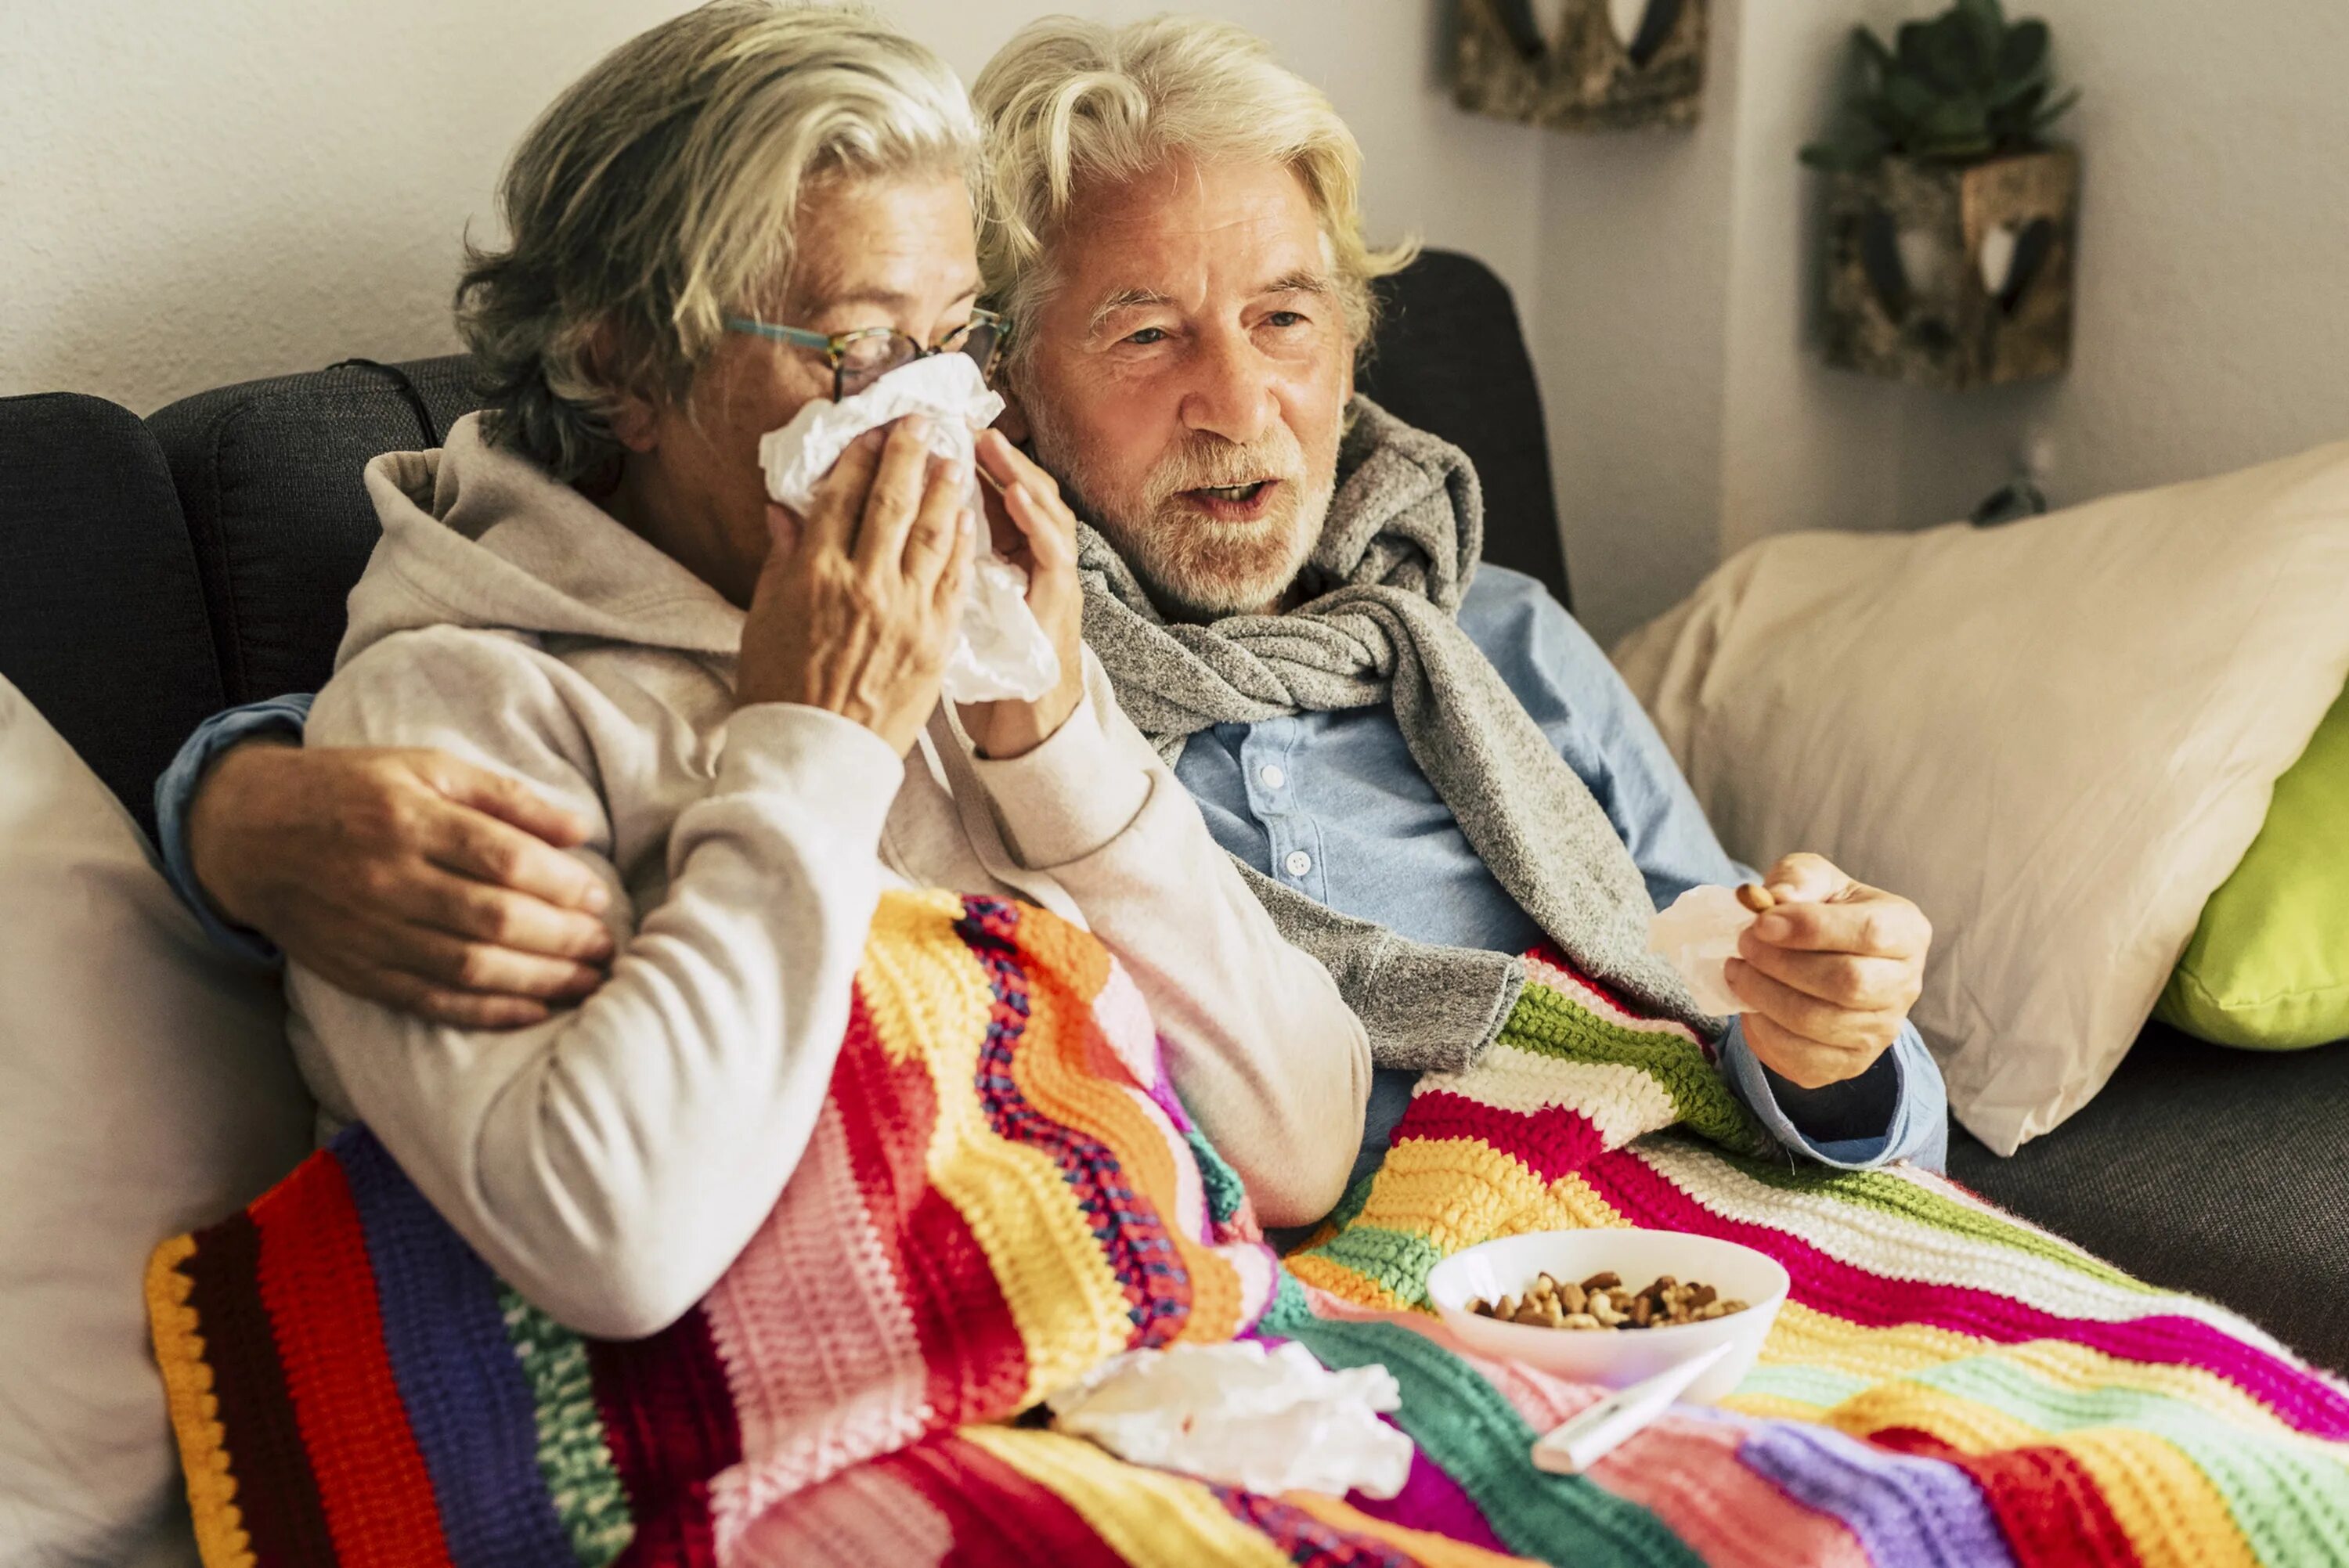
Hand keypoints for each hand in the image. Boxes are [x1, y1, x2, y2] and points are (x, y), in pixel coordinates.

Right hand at [187, 740, 617, 1027]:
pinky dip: (488, 1013)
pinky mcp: (358, 972)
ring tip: (588, 982)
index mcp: (409, 818)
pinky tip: (534, 1011)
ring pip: (468, 967)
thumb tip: (581, 829)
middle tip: (606, 946)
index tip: (599, 897)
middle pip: (492, 918)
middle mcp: (388, 879)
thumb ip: (506, 797)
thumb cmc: (351, 790)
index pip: (503, 859)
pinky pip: (431, 1002)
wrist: (247, 833)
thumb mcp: (425, 769)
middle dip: (562, 938)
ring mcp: (370, 931)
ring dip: (540, 981)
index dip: (561, 884)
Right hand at [737, 416, 971, 754]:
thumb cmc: (779, 687)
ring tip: (952, 457)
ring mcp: (906, 610)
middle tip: (922, 423)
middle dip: (908, 454)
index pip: (841, 499)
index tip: (872, 433)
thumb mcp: (763, 618)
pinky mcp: (936, 638)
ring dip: (944, 488)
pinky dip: (960, 541)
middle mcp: (864, 583)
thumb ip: (781, 559)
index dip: (859, 460)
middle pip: (891, 502)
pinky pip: (953, 577)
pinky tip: (966, 516)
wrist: (817, 755)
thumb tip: (785, 510)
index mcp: (814, 574)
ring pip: (931, 532)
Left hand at [954, 427, 1085, 759]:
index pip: (989, 496)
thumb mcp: (958, 611)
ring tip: (991, 443)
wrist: (1025, 729)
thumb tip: (891, 533)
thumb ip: (941, 568)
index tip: (938, 430)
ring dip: (1019, 474)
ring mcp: (1051, 579)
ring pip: (1045, 510)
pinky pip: (1054, 553)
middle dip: (995, 454)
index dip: (969, 462)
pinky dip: (1037, 521)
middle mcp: (1033, 561)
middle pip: (1021, 491)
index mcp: (1004, 559)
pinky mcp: (1060, 603)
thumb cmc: (991, 674)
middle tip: (966, 420)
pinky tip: (1017, 496)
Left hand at [1723, 852, 1930, 1089]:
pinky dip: (1765, 1034)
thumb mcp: (1812, 878)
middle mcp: (1905, 984)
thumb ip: (1798, 879)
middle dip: (1781, 964)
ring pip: (1820, 1023)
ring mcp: (1882, 1030)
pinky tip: (1749, 1007)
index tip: (1760, 922)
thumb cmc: (1821, 909)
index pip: (1869, 933)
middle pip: (1847, 983)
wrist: (1826, 957)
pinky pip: (1805, 1061)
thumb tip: (1774, 900)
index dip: (1810, 928)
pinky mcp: (1852, 1063)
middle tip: (1743, 944)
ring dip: (1764, 996)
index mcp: (1906, 929)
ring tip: (1737, 971)